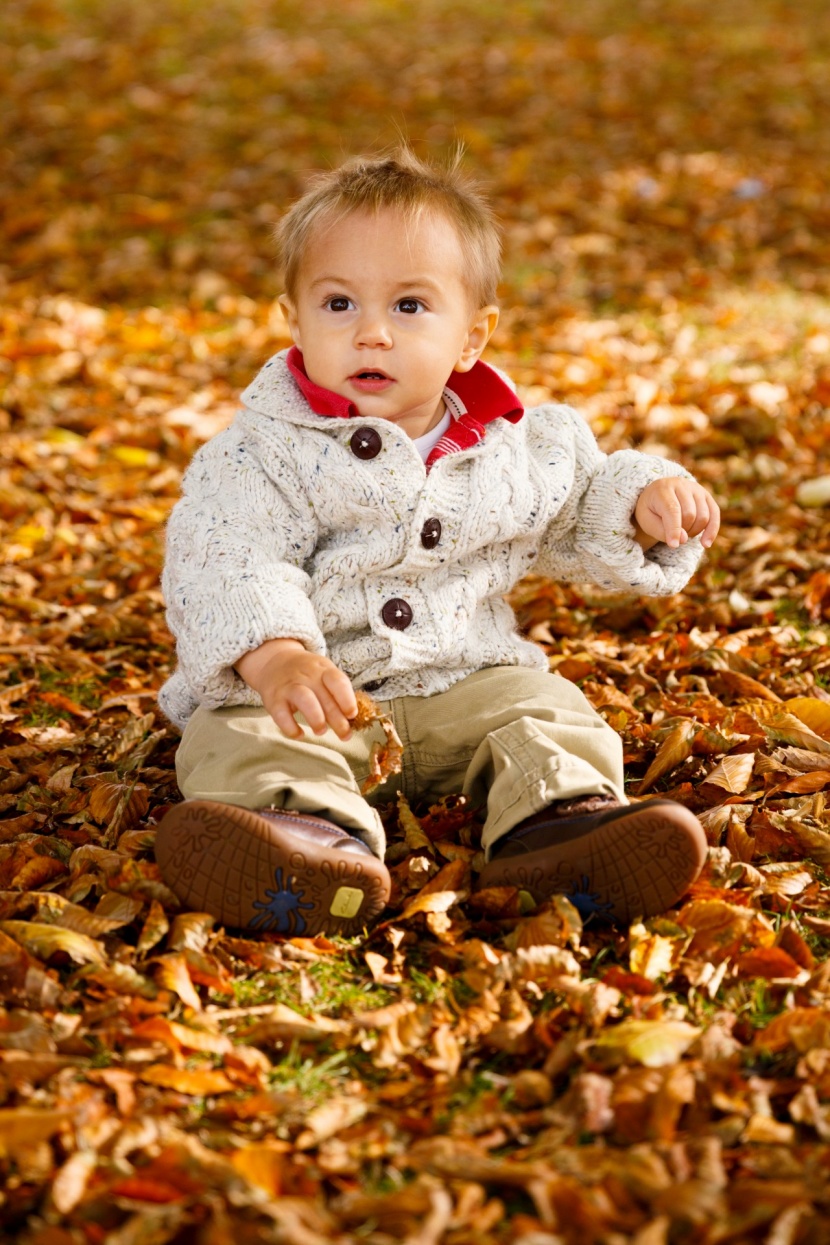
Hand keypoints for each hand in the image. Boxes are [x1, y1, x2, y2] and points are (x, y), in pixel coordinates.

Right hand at [235, 638, 356, 740]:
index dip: (347, 700)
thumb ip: (337, 695)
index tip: (352, 715)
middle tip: (345, 735)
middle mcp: (307, 676)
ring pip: (305, 699)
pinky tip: (299, 734)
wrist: (274, 662)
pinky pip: (281, 715)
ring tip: (321, 731)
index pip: (338, 682)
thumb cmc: (307, 675)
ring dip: (316, 718)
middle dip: (337, 720)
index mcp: (324, 670)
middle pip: (325, 697)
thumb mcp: (324, 675)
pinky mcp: (273, 699)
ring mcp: (289, 686)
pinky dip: (291, 728)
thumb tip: (352, 721)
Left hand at [633, 477, 720, 550]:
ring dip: (693, 531)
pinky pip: (715, 514)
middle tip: (673, 534)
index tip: (673, 545)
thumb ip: (662, 531)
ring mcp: (696, 488)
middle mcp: (681, 485)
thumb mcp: (647, 521)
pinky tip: (705, 544)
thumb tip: (684, 539)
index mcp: (662, 489)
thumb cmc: (651, 511)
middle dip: (683, 531)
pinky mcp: (706, 496)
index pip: (673, 510)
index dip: (674, 529)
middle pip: (690, 515)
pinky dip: (711, 531)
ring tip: (682, 531)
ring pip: (703, 516)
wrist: (658, 496)